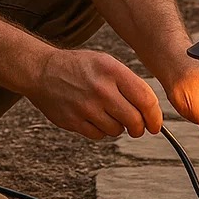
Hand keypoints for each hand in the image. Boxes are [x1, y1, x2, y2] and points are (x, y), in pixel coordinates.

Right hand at [26, 48, 163, 140]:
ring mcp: (86, 107)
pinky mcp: (73, 121)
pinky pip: (98, 136)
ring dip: (118, 127)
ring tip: (109, 114)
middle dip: (140, 127)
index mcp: (112, 71)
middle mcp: (101, 89)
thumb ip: (129, 84)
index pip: (146, 100)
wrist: (42, 71)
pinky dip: (101, 131)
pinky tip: (95, 118)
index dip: (155, 116)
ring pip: (117, 130)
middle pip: (134, 120)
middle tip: (138, 127)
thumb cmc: (79, 67)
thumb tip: (150, 110)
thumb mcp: (107, 63)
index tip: (156, 124)